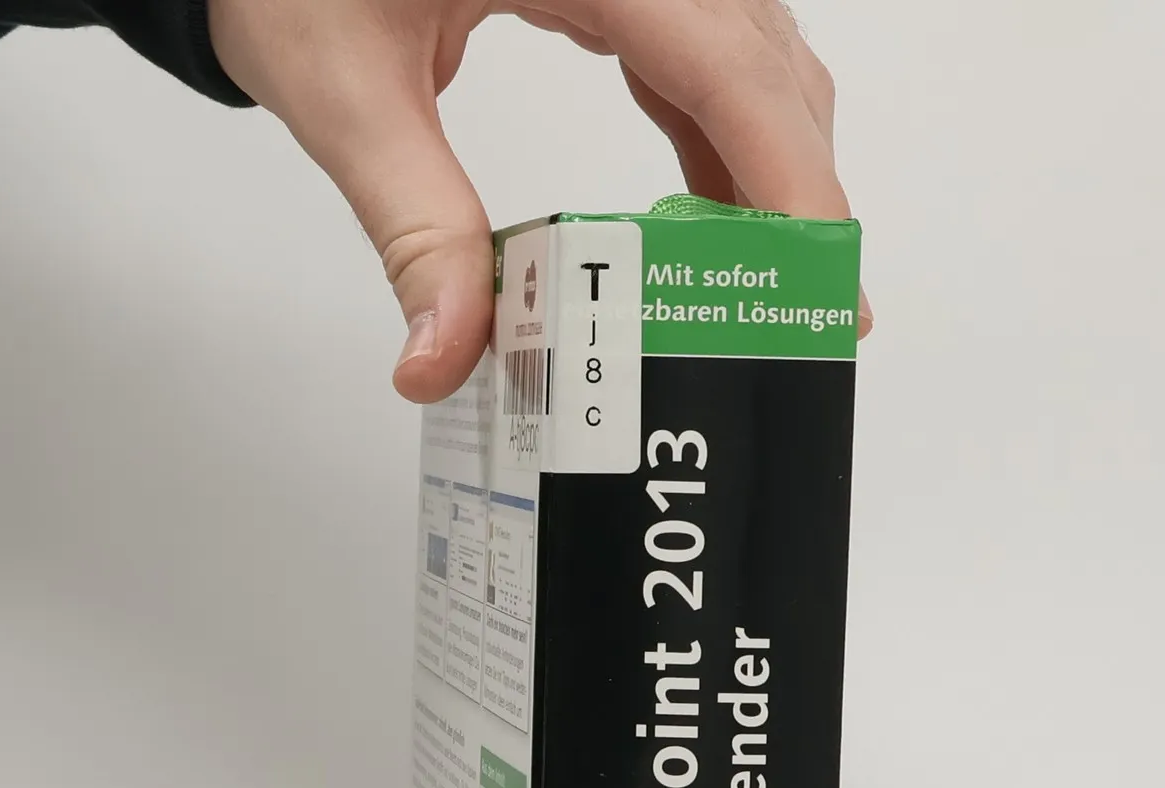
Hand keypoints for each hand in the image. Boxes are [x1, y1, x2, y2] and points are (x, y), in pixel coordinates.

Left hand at [207, 0, 862, 401]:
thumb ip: (410, 226)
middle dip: (797, 188)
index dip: (788, 171)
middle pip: (762, 59)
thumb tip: (442, 362)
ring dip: (768, 164)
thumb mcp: (340, 88)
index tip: (824, 276)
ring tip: (767, 283)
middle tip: (815, 316)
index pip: (724, 61)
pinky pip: (704, 48)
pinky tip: (709, 216)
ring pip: (750, 52)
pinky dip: (721, 135)